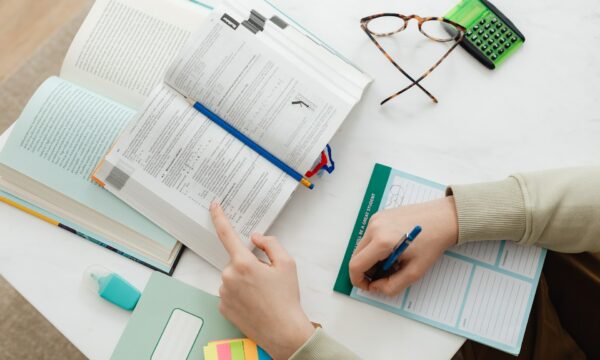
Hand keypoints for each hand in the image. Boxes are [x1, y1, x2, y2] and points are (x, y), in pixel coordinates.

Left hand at [210, 202, 314, 359]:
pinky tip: (254, 302)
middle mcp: (228, 276)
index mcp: (243, 263)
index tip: (214, 206)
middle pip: (237, 261)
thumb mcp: (287, 263)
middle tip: (267, 279)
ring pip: (232, 277)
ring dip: (244, 280)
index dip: (219, 217)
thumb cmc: (286, 298)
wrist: (283, 331)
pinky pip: (229, 292)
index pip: (226, 234)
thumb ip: (270, 243)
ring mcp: (223, 293)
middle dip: (249, 265)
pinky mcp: (222, 306)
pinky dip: (240, 293)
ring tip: (262, 294)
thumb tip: (256, 238)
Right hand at [349, 197, 458, 295]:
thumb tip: (376, 287)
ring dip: (372, 259)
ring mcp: (376, 219)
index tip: (368, 286)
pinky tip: (393, 249)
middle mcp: (374, 227)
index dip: (358, 280)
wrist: (444, 218)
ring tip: (393, 261)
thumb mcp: (415, 271)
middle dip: (366, 270)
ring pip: (362, 246)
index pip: (356, 265)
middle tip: (384, 276)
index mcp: (382, 241)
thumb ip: (392, 286)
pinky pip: (369, 236)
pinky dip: (376, 247)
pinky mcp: (380, 215)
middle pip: (356, 256)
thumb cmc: (433, 242)